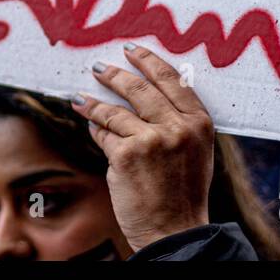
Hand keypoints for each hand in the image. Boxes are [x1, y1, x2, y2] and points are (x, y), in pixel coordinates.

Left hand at [71, 43, 214, 251]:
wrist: (174, 230)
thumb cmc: (183, 193)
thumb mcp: (195, 151)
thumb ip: (178, 122)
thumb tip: (146, 93)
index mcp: (199, 123)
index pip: (172, 80)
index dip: (149, 61)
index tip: (132, 50)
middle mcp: (178, 127)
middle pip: (140, 88)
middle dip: (115, 74)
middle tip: (99, 67)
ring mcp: (152, 140)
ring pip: (115, 110)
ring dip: (94, 103)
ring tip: (80, 98)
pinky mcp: (127, 155)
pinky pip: (104, 134)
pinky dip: (95, 129)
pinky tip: (89, 126)